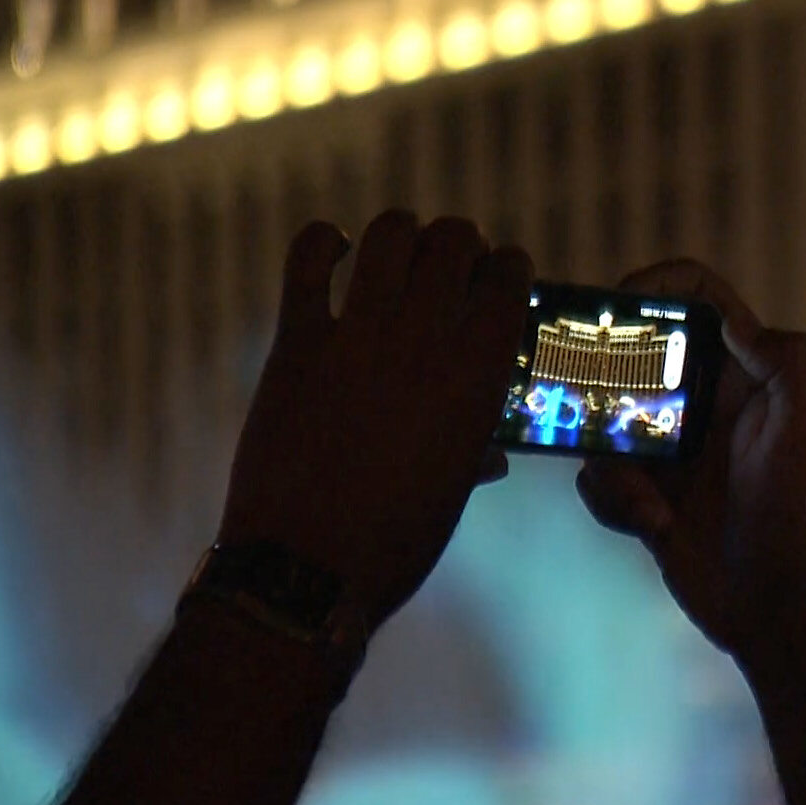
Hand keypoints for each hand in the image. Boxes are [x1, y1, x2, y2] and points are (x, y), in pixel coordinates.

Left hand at [218, 211, 532, 625]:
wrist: (306, 569)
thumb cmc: (395, 544)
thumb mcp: (452, 493)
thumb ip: (474, 451)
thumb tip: (492, 453)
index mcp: (478, 377)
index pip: (508, 279)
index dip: (508, 267)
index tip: (501, 274)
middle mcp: (424, 341)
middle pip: (454, 241)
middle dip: (459, 243)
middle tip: (452, 262)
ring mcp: (357, 336)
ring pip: (391, 234)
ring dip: (402, 235)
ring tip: (400, 252)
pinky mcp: (297, 342)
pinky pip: (309, 260)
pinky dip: (325, 243)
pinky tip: (334, 251)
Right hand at [577, 260, 805, 667]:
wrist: (779, 609)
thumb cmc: (800, 516)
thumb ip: (786, 362)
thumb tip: (733, 319)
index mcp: (745, 376)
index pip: (699, 301)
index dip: (655, 286)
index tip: (614, 305)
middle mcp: (706, 404)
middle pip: (635, 358)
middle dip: (603, 380)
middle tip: (576, 397)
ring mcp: (673, 452)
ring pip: (605, 425)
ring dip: (613, 465)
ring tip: (645, 506)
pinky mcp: (647, 497)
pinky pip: (601, 480)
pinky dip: (612, 502)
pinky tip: (648, 527)